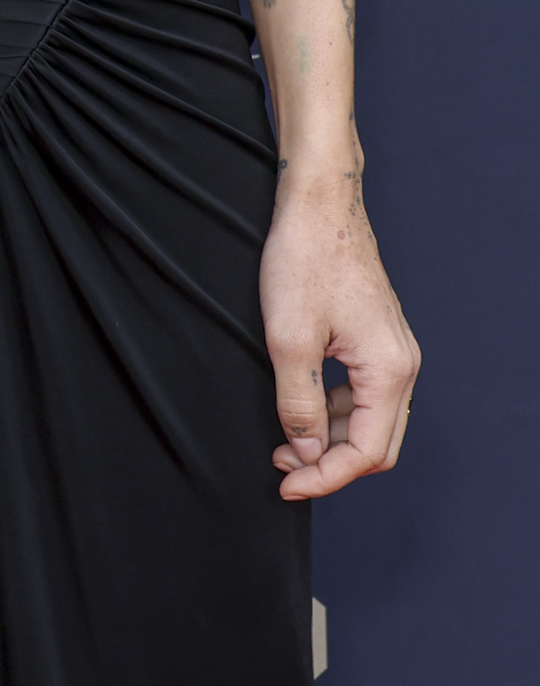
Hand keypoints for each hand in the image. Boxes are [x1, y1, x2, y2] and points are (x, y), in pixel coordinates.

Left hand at [259, 171, 418, 498]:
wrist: (317, 201)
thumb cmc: (304, 258)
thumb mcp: (288, 338)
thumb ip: (297, 404)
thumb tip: (306, 452)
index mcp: (388, 370)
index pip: (365, 452)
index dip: (324, 477)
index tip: (285, 484)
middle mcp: (402, 364)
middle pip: (376, 444)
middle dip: (330, 465)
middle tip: (283, 468)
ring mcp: (392, 350)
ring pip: (368, 420)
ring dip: (329, 438)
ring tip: (284, 440)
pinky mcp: (376, 337)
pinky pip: (362, 394)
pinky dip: (333, 410)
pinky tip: (301, 406)